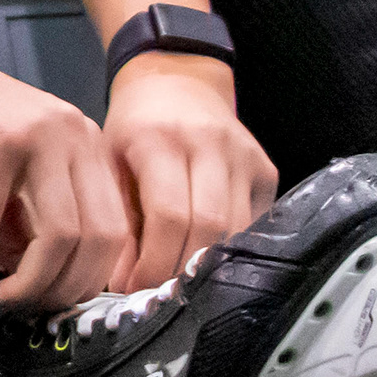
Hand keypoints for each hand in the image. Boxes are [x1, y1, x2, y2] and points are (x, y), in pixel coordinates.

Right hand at [0, 50, 132, 312]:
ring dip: (23, 283)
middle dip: (57, 290)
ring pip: (58, 236)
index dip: (86, 281)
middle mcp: (75, 138)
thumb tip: (30, 286)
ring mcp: (40, 137)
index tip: (48, 306)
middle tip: (15, 309)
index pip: (116, 232)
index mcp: (87, 148)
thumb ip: (24, 224)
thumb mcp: (2, 179)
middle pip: (97, 240)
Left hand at [97, 52, 276, 291]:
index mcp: (159, 138)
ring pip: (237, 231)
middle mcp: (209, 143)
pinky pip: (254, 224)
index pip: (169, 216)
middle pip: (209, 227)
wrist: (179, 84)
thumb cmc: (135, 127)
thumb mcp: (110, 164)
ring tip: (177, 282)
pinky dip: (229, 248)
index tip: (133, 289)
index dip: (154, 263)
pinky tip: (204, 259)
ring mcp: (245, 155)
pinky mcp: (267, 170)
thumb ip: (117, 222)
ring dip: (207, 266)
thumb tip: (123, 284)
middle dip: (181, 271)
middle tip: (156, 293)